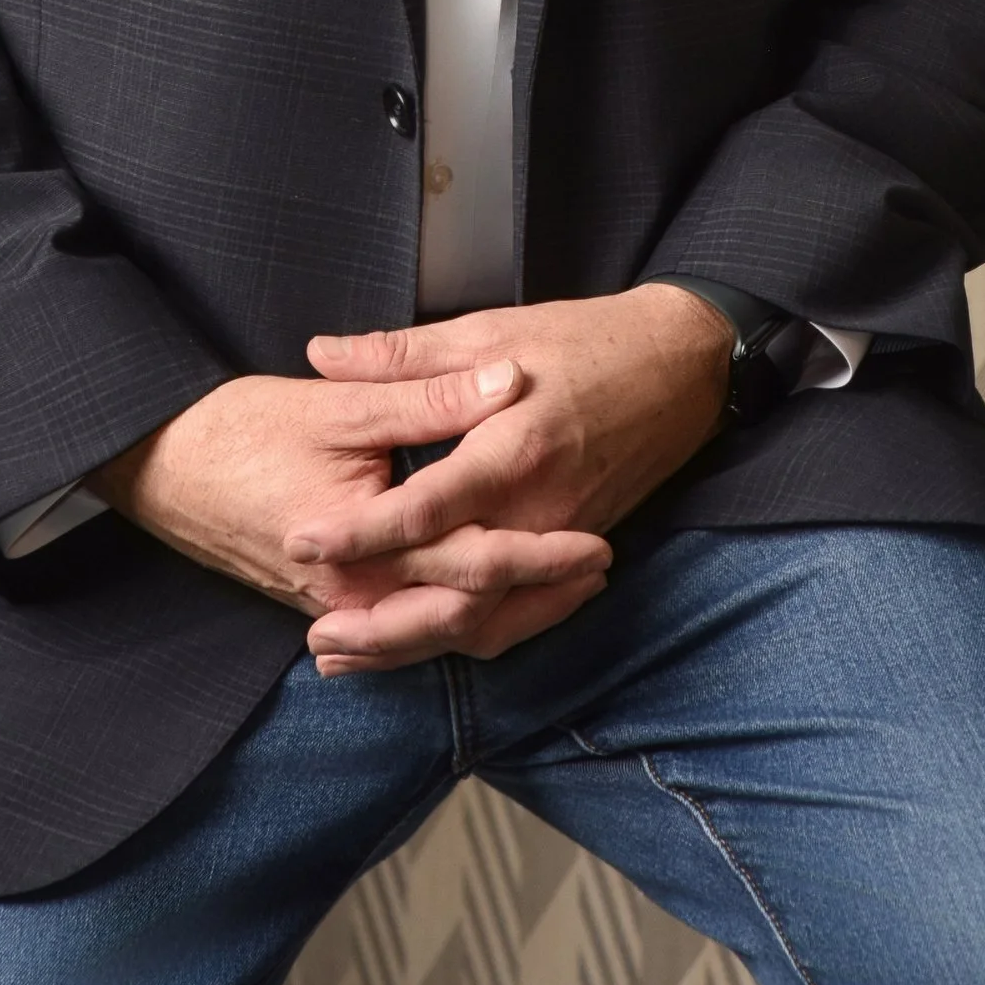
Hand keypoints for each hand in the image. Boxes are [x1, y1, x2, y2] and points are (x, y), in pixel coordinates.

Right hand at [89, 362, 611, 666]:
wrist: (158, 468)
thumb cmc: (239, 431)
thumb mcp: (340, 405)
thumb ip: (429, 397)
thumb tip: (507, 382)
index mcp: (362, 547)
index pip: (473, 563)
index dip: (541, 555)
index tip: (595, 538)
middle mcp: (353, 595)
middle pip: (466, 614)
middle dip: (539, 597)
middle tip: (599, 567)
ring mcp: (338, 608)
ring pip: (439, 634)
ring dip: (505, 615)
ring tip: (563, 590)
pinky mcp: (328, 604)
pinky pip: (406, 630)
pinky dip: (455, 622)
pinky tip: (487, 607)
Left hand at [286, 286, 733, 671]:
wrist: (681, 368)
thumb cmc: (585, 340)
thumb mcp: (490, 329)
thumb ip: (402, 354)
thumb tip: (321, 353)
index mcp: (512, 447)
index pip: (425, 509)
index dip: (360, 532)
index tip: (303, 541)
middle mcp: (539, 509)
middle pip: (452, 590)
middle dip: (380, 623)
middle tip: (315, 634)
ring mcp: (560, 541)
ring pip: (484, 620)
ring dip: (413, 645)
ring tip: (347, 656)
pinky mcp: (572, 553)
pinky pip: (517, 616)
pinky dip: (464, 638)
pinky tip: (417, 643)